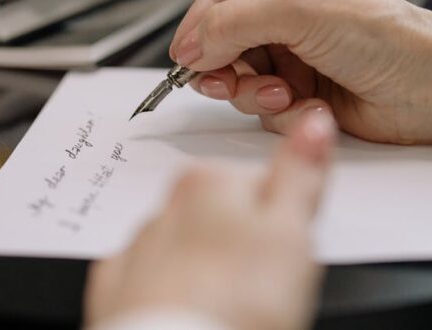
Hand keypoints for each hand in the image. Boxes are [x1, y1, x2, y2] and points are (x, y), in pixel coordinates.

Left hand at [83, 109, 335, 329]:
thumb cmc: (237, 304)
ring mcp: (139, 251)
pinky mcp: (118, 293)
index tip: (288, 253)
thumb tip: (314, 120)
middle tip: (264, 288)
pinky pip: (150, 284)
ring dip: (207, 273)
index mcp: (209, 181)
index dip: (283, 222)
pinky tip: (194, 313)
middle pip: (221, 217)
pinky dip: (172, 296)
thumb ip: (301, 170)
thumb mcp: (292, 231)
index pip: (260, 184)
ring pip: (186, 251)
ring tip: (231, 309)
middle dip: (242, 246)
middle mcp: (166, 207)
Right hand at [170, 0, 431, 157]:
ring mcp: (295, 49)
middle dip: (223, 62)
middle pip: (221, 33)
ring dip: (251, 89)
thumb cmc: (386, 36)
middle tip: (225, 81)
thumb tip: (186, 45)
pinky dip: (277, 108)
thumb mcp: (301, 12)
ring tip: (283, 92)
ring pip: (236, 73)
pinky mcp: (302, 89)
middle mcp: (290, 5)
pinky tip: (308, 106)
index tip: (190, 51)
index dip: (201, 17)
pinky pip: (261, 102)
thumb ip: (234, 23)